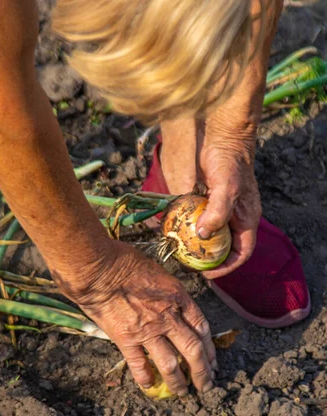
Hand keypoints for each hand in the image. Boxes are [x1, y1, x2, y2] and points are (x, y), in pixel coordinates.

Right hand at [69, 242, 215, 394]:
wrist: (97, 268)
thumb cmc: (124, 262)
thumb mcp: (158, 273)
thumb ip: (168, 293)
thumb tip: (172, 307)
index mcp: (178, 298)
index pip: (202, 328)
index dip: (209, 348)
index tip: (212, 361)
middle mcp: (168, 317)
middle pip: (193, 351)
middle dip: (202, 372)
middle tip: (206, 385)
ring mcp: (148, 331)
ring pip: (170, 364)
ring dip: (178, 382)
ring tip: (182, 392)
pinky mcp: (126, 339)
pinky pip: (139, 365)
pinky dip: (145, 378)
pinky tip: (149, 386)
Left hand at [195, 114, 261, 279]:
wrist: (222, 137)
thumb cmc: (230, 162)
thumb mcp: (226, 189)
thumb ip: (217, 213)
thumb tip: (204, 236)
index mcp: (246, 220)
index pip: (241, 253)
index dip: (227, 268)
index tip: (208, 274)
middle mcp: (234, 218)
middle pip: (224, 248)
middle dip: (208, 260)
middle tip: (190, 265)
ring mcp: (219, 210)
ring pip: (209, 235)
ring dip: (196, 245)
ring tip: (179, 252)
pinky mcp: (205, 202)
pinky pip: (196, 219)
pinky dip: (187, 226)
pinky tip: (172, 230)